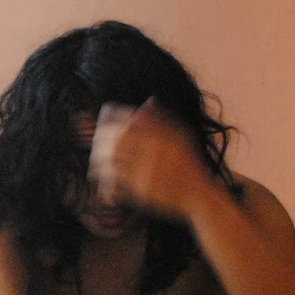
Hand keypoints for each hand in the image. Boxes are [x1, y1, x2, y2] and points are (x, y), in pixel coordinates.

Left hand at [87, 99, 211, 220]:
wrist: (199, 194)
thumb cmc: (189, 164)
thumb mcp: (183, 136)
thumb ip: (164, 119)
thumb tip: (149, 100)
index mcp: (166, 135)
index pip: (132, 120)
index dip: (114, 116)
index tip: (104, 115)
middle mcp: (157, 151)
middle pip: (119, 138)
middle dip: (102, 137)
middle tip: (96, 140)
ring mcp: (149, 170)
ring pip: (113, 158)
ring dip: (99, 157)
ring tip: (95, 159)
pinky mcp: (143, 189)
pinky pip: (116, 179)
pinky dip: (104, 177)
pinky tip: (100, 176)